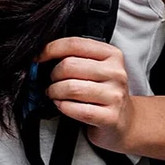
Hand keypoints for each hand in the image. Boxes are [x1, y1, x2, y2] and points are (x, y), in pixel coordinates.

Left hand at [39, 37, 135, 154]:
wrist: (124, 121)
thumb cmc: (104, 92)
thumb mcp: (97, 69)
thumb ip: (77, 58)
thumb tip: (44, 55)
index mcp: (112, 54)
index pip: (75, 44)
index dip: (51, 49)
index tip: (39, 57)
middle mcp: (116, 72)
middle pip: (69, 65)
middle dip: (53, 75)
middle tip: (51, 82)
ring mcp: (114, 95)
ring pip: (70, 88)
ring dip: (55, 92)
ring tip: (54, 94)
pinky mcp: (109, 117)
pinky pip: (76, 109)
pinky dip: (63, 107)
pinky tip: (62, 105)